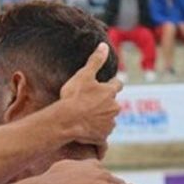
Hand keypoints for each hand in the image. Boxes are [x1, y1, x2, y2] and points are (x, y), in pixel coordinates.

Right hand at [58, 43, 122, 157]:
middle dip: (104, 105)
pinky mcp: (102, 137)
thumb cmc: (73, 97)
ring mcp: (109, 124)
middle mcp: (113, 108)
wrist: (67, 121)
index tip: (105, 86)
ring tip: (85, 121)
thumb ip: (95, 61)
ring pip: (108, 121)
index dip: (110, 85)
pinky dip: (96, 136)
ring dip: (100, 120)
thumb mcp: (83, 76)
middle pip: (113, 104)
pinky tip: (86, 136)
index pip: (117, 85)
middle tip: (89, 105)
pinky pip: (102, 138)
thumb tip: (104, 45)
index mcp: (110, 92)